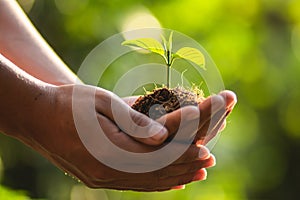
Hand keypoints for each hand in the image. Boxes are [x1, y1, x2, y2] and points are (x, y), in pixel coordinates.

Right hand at [20, 84, 215, 190]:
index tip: (206, 151)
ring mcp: (101, 178)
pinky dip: (155, 183)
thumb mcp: (102, 102)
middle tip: (208, 163)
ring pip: (145, 183)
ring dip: (173, 178)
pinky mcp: (98, 176)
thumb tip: (163, 136)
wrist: (37, 117)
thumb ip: (134, 121)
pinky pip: (133, 183)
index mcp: (107, 151)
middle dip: (184, 168)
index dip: (183, 155)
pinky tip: (170, 182)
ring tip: (196, 174)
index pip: (156, 157)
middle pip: (154, 174)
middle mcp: (105, 172)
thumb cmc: (69, 103)